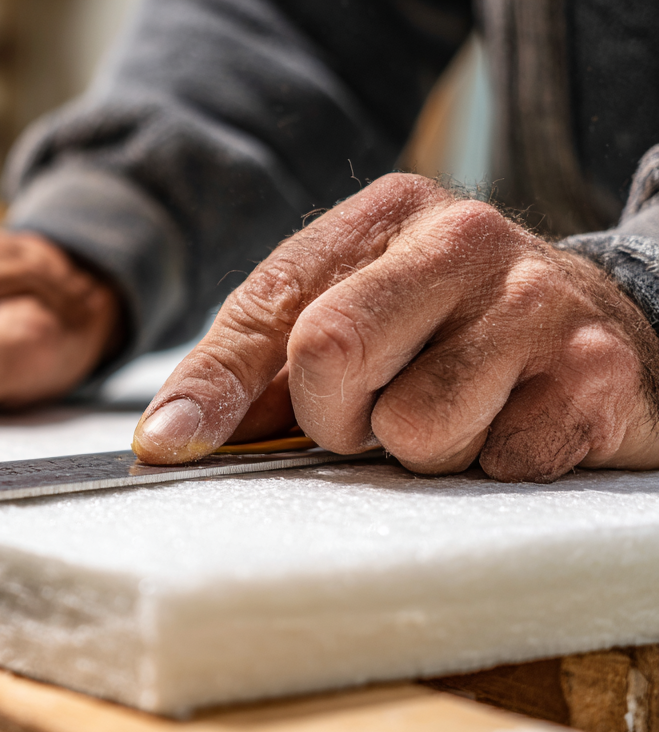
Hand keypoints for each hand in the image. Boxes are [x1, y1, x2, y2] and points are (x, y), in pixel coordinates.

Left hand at [133, 173, 658, 481]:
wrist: (614, 331)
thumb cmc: (451, 333)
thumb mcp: (350, 319)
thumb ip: (254, 371)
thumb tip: (166, 440)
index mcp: (386, 216)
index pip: (270, 305)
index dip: (215, 389)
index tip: (172, 447)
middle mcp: (463, 237)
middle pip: (330, 351)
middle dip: (335, 419)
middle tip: (373, 418)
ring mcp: (536, 299)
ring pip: (416, 429)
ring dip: (422, 453)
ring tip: (460, 414)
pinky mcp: (596, 371)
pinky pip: (498, 463)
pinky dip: (496, 466)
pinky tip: (521, 424)